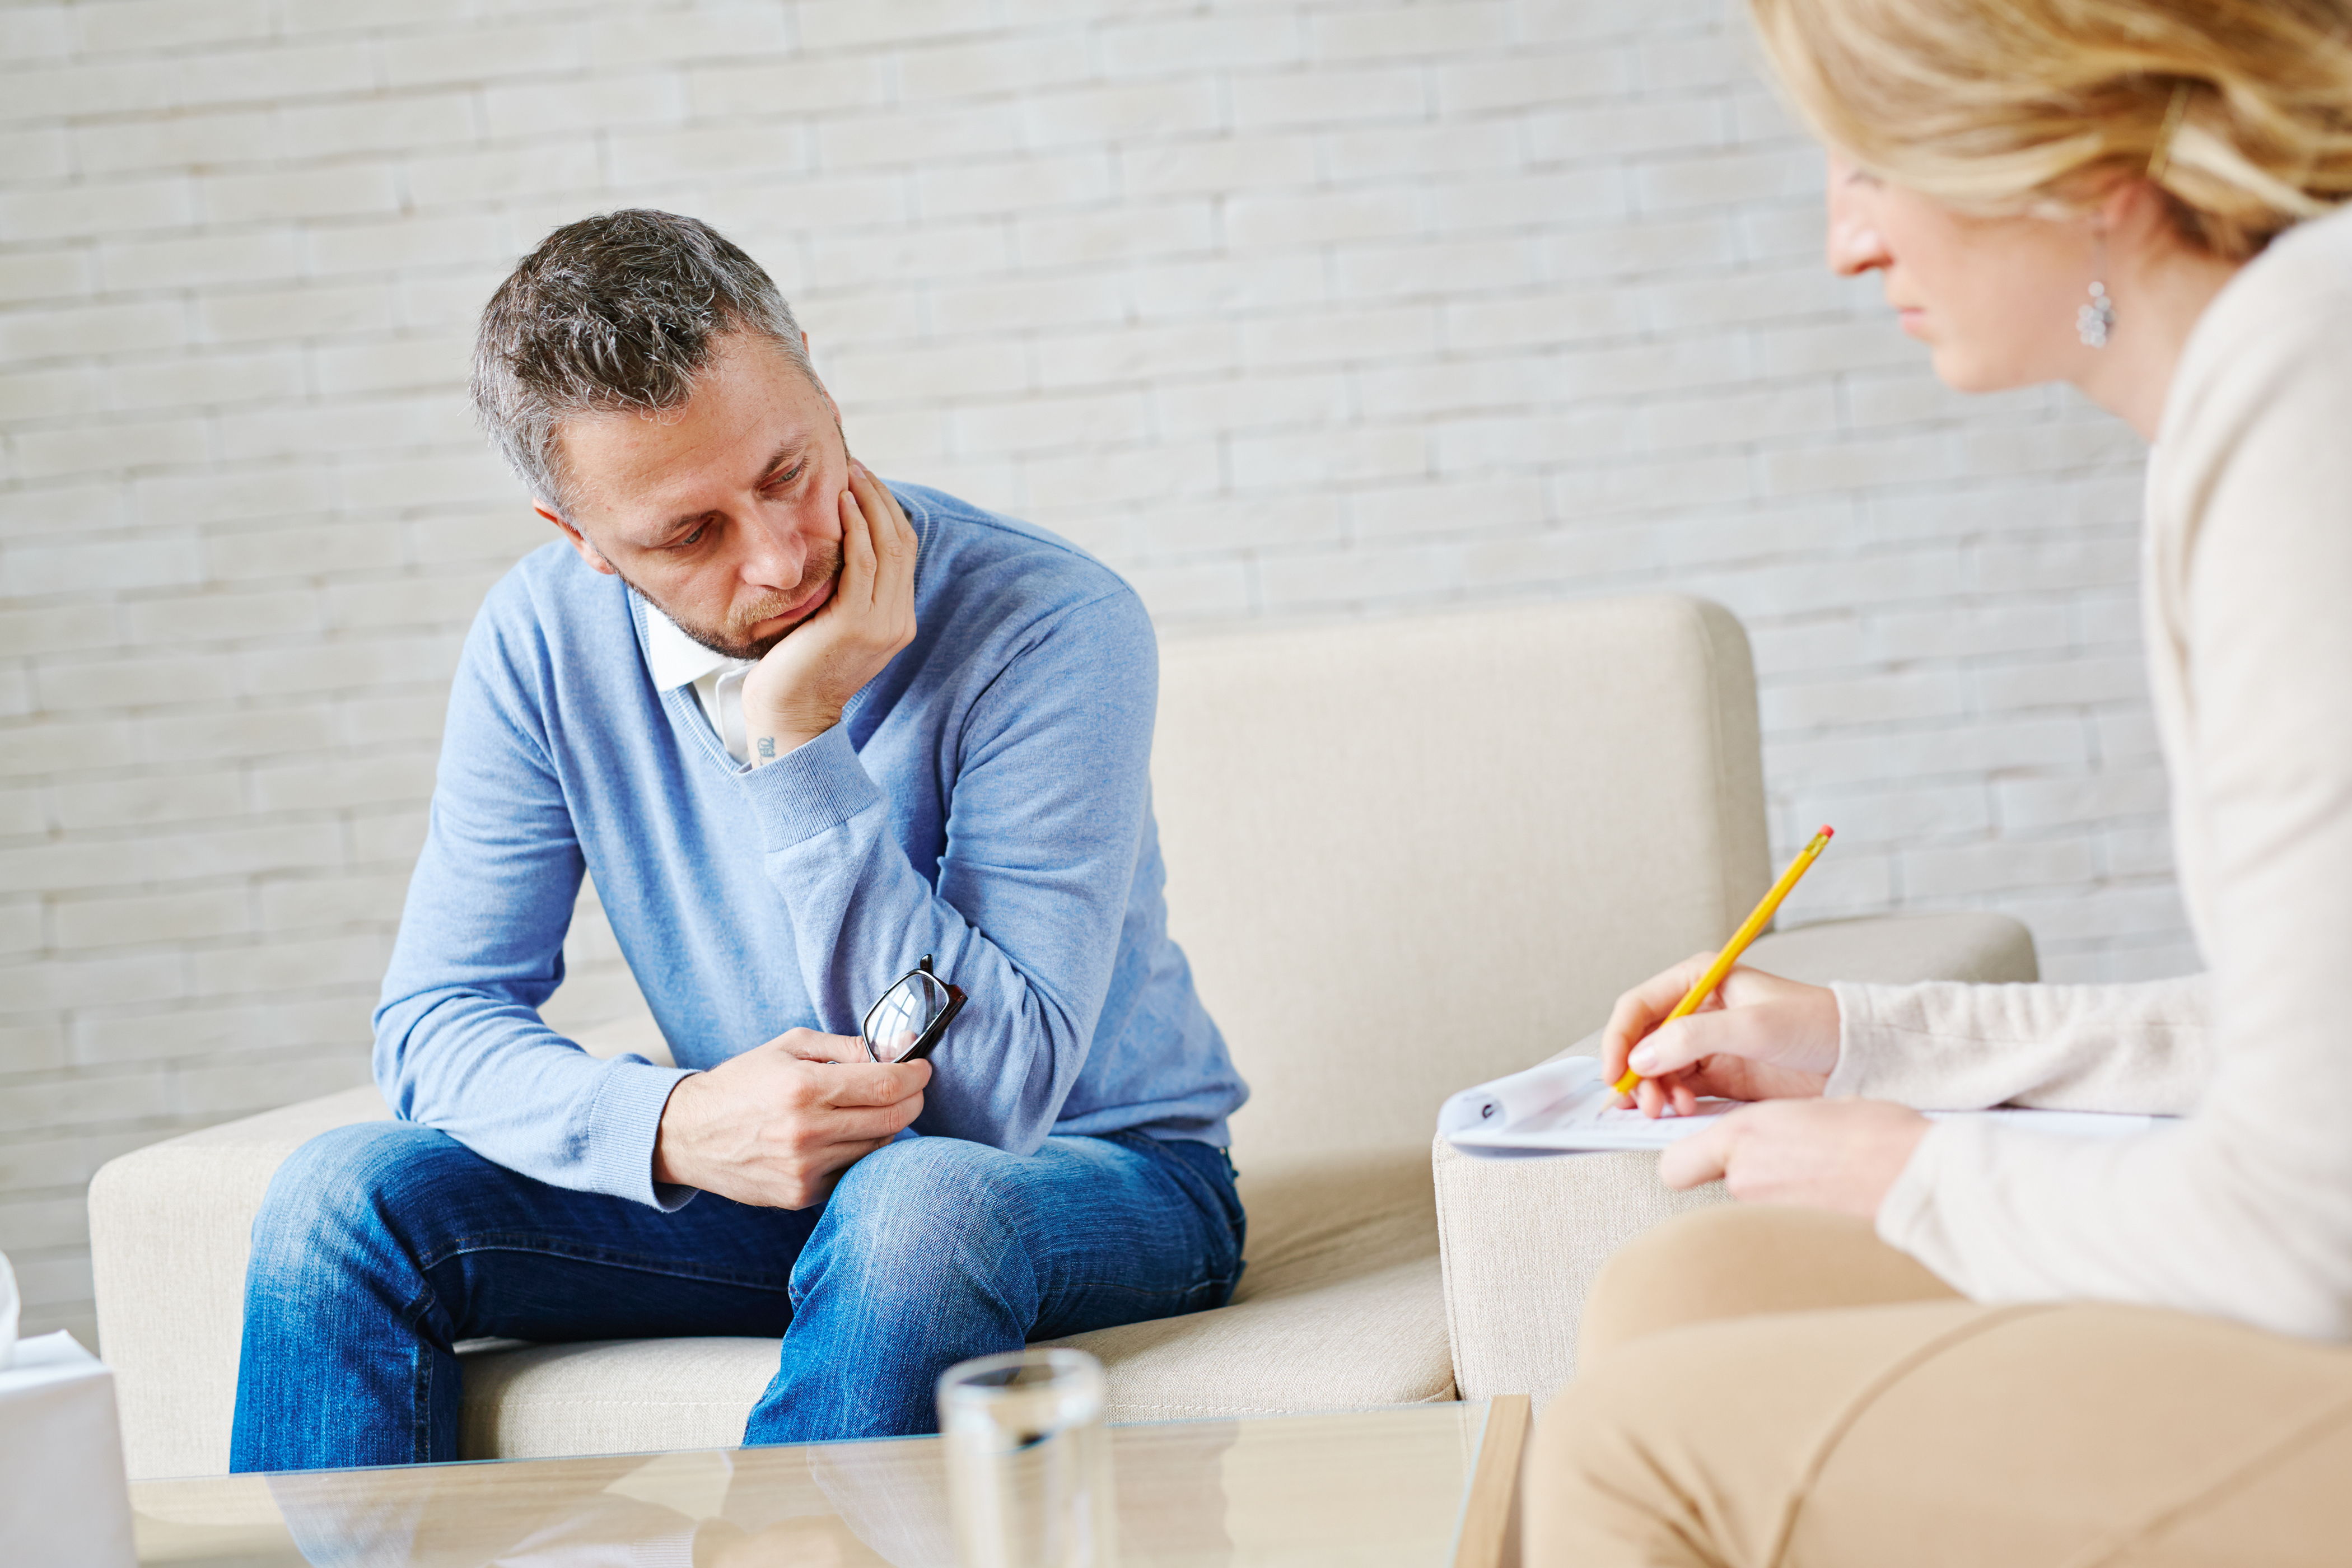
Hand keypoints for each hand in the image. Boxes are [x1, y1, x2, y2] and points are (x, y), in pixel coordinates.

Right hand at [651, 1027, 928, 1208]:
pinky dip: (860, 1151)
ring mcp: (804, 1169)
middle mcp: (806, 1133)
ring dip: (887, 1125)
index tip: (923, 1067)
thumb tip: (900, 1046)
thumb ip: (847, 1046)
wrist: (688, 1134)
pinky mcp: (800, 1195)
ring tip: (873, 1106)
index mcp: (803, 1089)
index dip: (916, 1074)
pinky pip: (852, 1171)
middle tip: (912, 1085)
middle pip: (891, 1119)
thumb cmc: (742, 1083)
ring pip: (877, 1147)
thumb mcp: (789, 1047)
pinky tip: (847, 1134)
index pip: (886, 1084)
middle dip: (913, 1098)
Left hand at [741, 462, 918, 763]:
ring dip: (868, 503)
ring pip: (887, 547)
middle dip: (880, 498)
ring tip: (847, 473)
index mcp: (898, 620)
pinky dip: (855, 528)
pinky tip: (839, 504)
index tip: (863, 480)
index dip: (888, 510)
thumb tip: (837, 545)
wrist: (789, 713)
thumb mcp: (833, 623)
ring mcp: (881, 623)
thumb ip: (847, 592)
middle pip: (901, 542)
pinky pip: (863, 564)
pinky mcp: (855, 624)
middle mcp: (898, 620)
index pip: (904, 551)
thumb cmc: (798, 666)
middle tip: (855, 465)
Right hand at [1602, 956, 1840, 1117]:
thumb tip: (1642, 1057)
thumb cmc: (1816, 1025)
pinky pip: (1679, 1089)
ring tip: (1670, 1110)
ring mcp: (1706, 1044)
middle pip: (1642, 1042)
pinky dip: (1673, 1103)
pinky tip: (1686, 1111)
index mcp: (1700, 980)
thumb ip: (1694, 1038)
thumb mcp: (1754, 1026)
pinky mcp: (1719, 1075)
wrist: (1857, 1056)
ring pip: (1657, 1069)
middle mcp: (1696, 1010)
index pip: (1638, 1006)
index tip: (1615, 1072)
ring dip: (1654, 1091)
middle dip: (1636, 1073)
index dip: (1619, 1039)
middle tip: (1644, 1103)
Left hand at [1657, 1098, 1930, 1217]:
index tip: (1698, 1156)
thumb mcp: (1808, 1109)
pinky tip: (1829, 1200)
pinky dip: (1796, 1216)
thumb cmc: (1878, 1136)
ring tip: (1820, 1177)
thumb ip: (1768, 1127)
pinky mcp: (1792, 1242)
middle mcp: (1745, 1180)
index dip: (1685, 1161)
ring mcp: (1767, 1217)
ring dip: (1774, 1194)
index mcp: (1743, 1137)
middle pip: (1716, 1187)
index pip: (1673, 1164)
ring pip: (1750, 1205)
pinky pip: (1778, 1226)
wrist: (1921, 1176)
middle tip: (1781, 1164)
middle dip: (1737, 1176)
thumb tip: (1761, 1140)